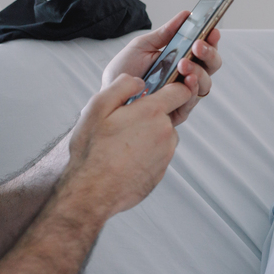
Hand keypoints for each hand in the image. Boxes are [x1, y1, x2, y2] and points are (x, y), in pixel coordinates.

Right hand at [62, 73, 191, 217]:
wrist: (92, 192)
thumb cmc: (92, 150)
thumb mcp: (97, 107)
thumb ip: (122, 85)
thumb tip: (139, 81)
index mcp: (152, 113)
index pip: (180, 91)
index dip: (173, 87)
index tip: (162, 89)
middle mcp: (165, 133)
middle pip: (167, 115)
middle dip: (150, 115)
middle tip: (123, 124)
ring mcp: (165, 155)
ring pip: (163, 136)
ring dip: (148, 135)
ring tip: (122, 144)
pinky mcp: (161, 172)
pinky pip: (158, 155)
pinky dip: (146, 154)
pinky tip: (124, 159)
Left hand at [102, 10, 223, 125]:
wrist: (109, 93)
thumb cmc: (125, 71)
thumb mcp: (143, 45)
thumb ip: (166, 32)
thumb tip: (186, 15)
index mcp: (182, 58)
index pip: (204, 49)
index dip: (211, 39)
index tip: (211, 30)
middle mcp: (186, 76)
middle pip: (211, 65)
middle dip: (209, 53)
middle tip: (197, 45)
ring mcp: (183, 93)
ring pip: (205, 83)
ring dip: (198, 71)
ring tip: (183, 64)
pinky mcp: (177, 111)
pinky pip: (191, 102)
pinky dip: (191, 90)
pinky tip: (186, 81)